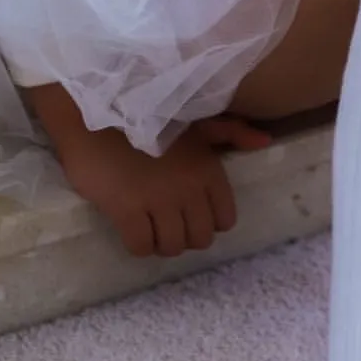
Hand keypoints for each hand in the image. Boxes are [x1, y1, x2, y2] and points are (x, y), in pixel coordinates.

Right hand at [57, 113, 273, 258]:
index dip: (209, 220)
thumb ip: (232, 132)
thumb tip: (265, 141)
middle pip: (200, 239)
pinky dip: (138, 244)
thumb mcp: (196, 120)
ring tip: (150, 226)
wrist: (95, 113)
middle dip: (186, 235)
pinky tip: (132, 228)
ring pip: (171, 247)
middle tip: (168, 222)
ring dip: (162, 242)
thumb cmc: (148, 116)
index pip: (225, 219)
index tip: (191, 212)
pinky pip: (141, 247)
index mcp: (208, 169)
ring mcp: (157, 201)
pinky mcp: (127, 210)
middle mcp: (188, 189)